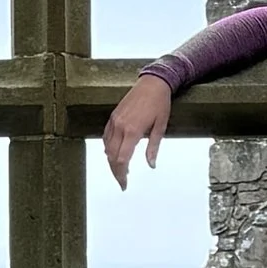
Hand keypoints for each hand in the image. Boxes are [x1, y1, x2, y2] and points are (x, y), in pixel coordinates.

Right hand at [103, 75, 172, 189]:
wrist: (152, 83)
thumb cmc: (160, 103)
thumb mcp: (161, 127)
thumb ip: (153, 147)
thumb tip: (151, 165)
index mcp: (133, 131)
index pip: (122, 160)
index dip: (122, 175)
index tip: (124, 185)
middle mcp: (120, 126)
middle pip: (111, 156)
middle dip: (115, 172)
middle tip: (122, 182)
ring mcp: (115, 121)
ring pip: (107, 147)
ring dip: (111, 161)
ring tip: (120, 170)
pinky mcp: (113, 116)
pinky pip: (106, 136)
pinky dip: (107, 147)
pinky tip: (112, 153)